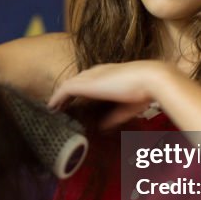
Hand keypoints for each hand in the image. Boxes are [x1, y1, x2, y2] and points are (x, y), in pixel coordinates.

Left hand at [48, 61, 167, 127]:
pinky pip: (64, 90)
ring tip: (52, 108)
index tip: (74, 102)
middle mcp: (97, 72)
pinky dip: (57, 98)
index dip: (81, 91)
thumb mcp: (126, 108)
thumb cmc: (144, 91)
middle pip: (76, 81)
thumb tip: (103, 127)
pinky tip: (51, 107)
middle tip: (59, 106)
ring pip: (68, 85)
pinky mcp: (84, 84)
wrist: (149, 78)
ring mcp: (90, 77)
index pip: (90, 80)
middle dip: (68, 92)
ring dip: (59, 96)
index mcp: (109, 75)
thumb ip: (113, 117)